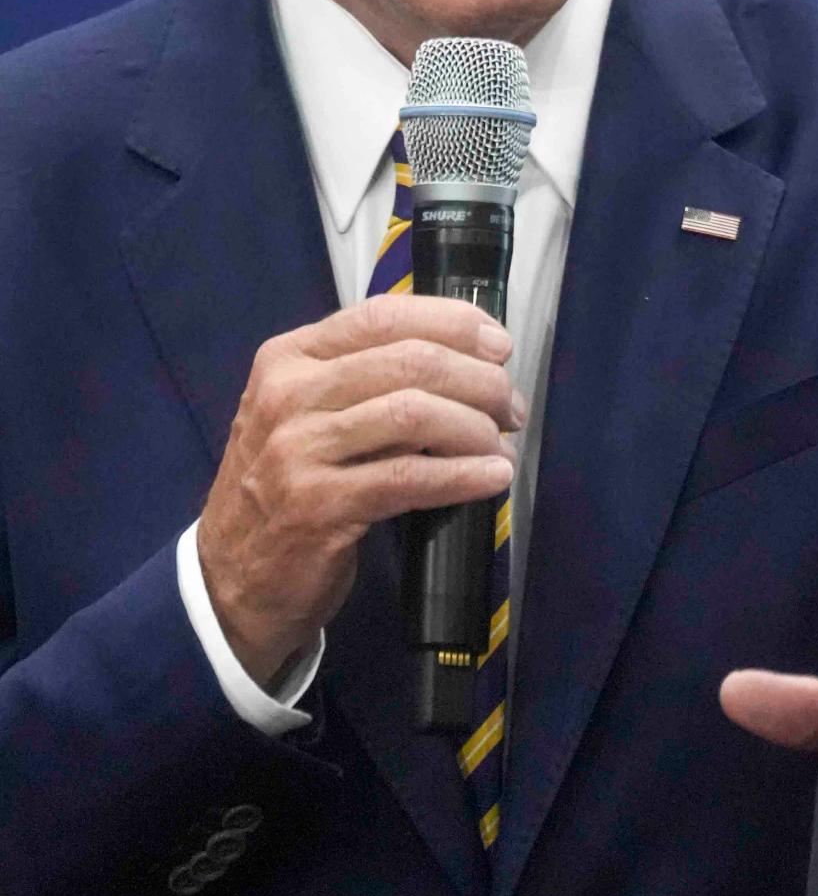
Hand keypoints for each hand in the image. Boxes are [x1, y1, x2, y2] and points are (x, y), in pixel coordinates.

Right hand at [197, 294, 521, 685]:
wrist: (229, 579)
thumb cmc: (283, 486)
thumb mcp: (305, 413)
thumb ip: (365, 378)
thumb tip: (466, 359)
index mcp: (289, 357)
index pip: (383, 315)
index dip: (453, 322)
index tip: (498, 344)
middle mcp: (289, 394)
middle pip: (410, 361)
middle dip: (479, 379)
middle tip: (510, 407)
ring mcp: (298, 450)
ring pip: (415, 415)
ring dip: (476, 427)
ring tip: (502, 443)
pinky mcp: (318, 507)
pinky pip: (410, 479)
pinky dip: (463, 475)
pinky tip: (493, 476)